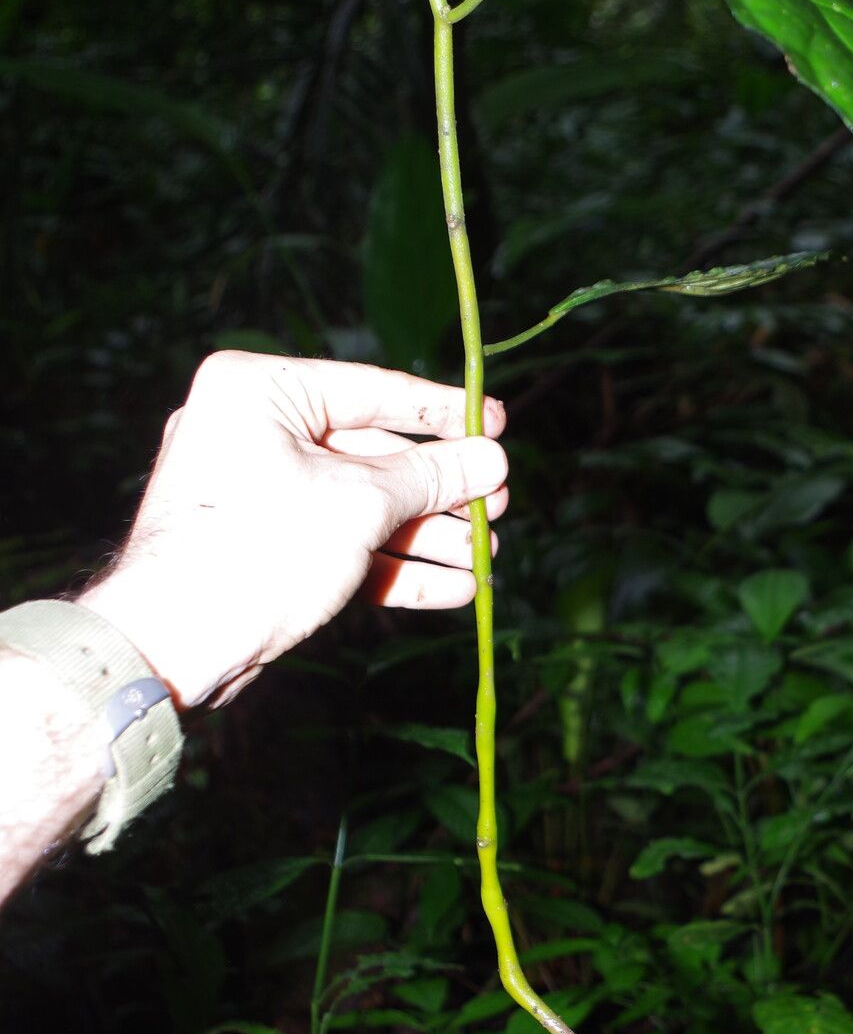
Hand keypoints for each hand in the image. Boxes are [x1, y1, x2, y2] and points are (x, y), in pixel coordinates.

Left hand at [81, 352, 507, 710]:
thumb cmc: (257, 549)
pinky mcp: (262, 546)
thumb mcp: (360, 503)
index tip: (498, 423)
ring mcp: (255, 492)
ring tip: (485, 556)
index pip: (372, 390)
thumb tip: (493, 458)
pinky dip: (391, 565)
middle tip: (497, 505)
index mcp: (258, 389)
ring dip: (426, 535)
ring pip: (360, 505)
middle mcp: (251, 430)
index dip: (444, 412)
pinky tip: (453, 588)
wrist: (173, 643)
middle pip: (371, 453)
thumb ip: (432, 476)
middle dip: (440, 490)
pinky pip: (338, 542)